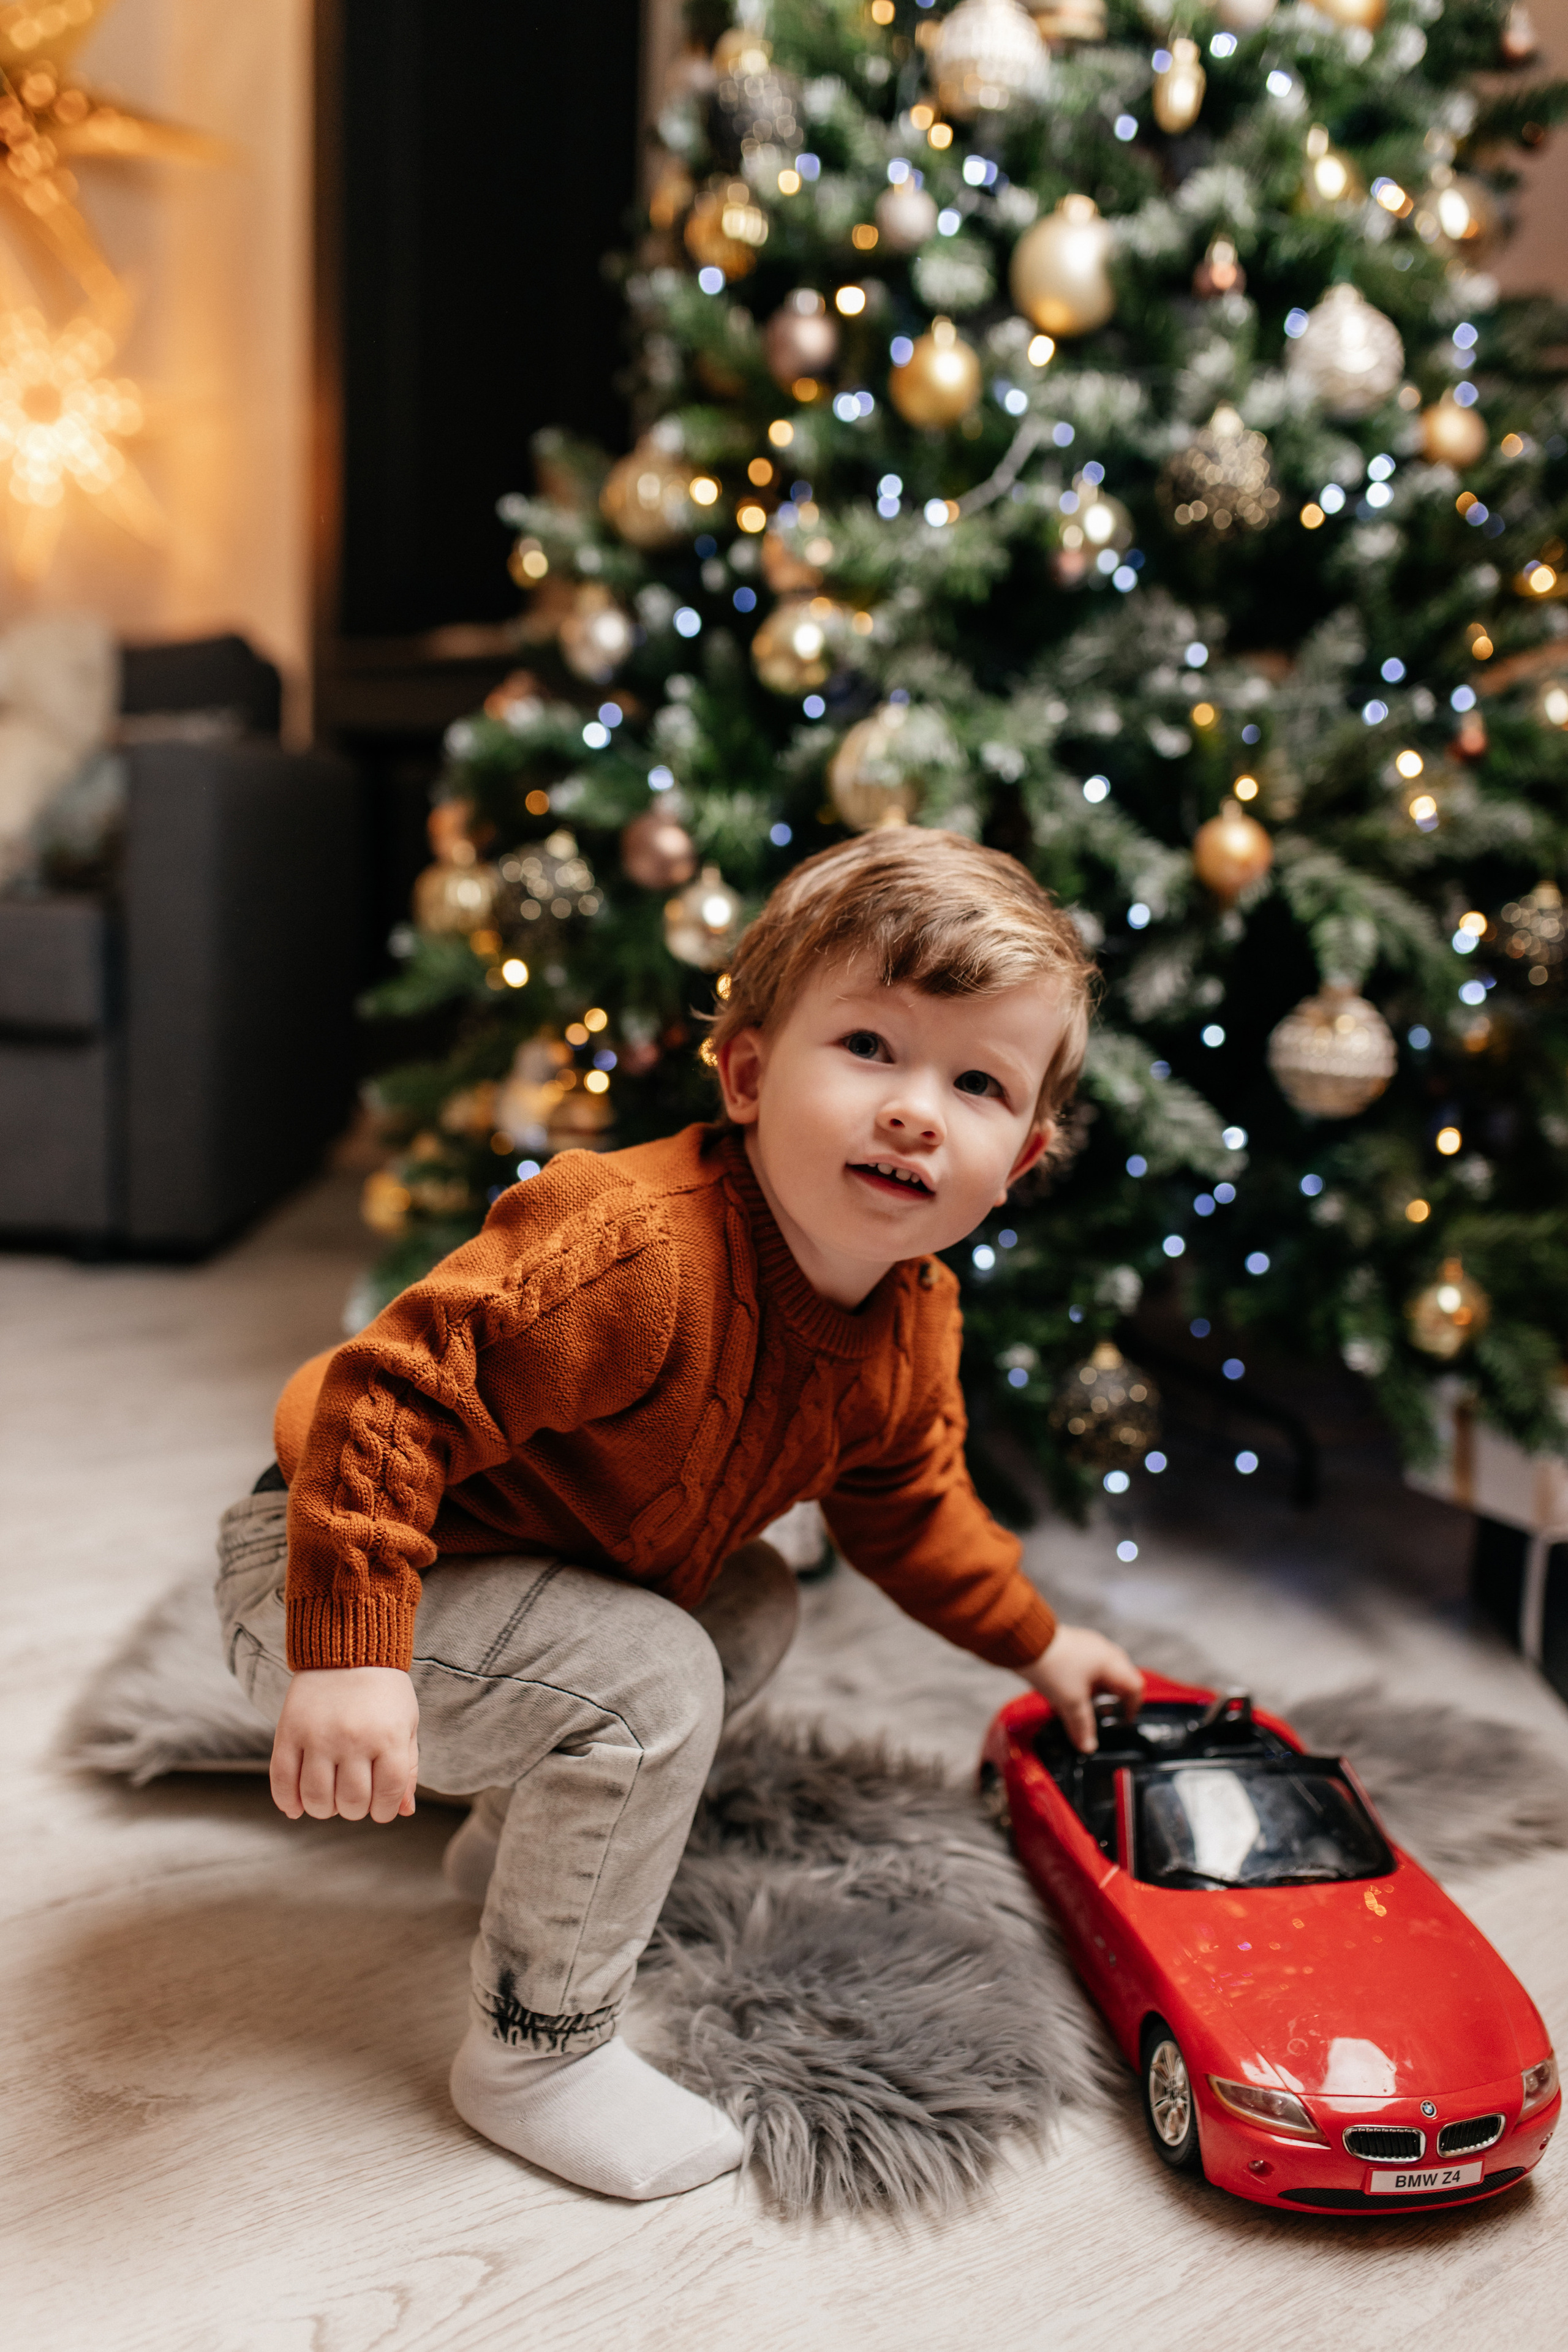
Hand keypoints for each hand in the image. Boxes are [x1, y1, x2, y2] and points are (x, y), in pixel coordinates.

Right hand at [270, 1666, 419, 1823]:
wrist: (348, 1647)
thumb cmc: (384, 1692)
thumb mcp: (407, 1725)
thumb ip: (406, 1769)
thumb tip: (403, 1811)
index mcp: (388, 1738)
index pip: (386, 1795)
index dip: (384, 1811)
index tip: (379, 1807)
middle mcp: (353, 1739)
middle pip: (351, 1802)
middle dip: (354, 1809)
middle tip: (353, 1797)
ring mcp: (318, 1736)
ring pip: (316, 1798)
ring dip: (324, 1810)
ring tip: (329, 1798)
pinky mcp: (289, 1731)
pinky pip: (282, 1780)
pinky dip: (287, 1802)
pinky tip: (296, 1808)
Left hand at [1022, 1624, 1143, 1753]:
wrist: (1024, 1640)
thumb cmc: (1052, 1666)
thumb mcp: (1070, 1702)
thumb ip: (1082, 1726)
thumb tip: (1088, 1747)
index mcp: (1111, 1662)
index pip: (1134, 1686)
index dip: (1133, 1707)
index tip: (1124, 1721)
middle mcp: (1103, 1650)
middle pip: (1119, 1677)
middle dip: (1114, 1698)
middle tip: (1106, 1715)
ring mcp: (1087, 1644)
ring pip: (1101, 1671)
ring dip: (1095, 1691)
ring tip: (1081, 1707)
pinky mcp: (1071, 1643)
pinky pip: (1085, 1665)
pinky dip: (1081, 1682)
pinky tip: (1065, 1694)